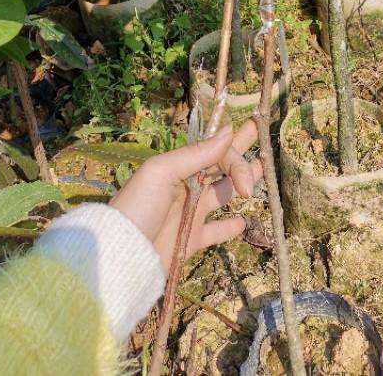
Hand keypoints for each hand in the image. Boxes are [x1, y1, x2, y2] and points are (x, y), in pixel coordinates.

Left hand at [109, 120, 260, 270]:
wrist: (121, 254)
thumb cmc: (139, 206)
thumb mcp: (162, 172)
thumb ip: (196, 154)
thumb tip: (228, 131)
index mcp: (178, 167)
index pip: (216, 153)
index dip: (236, 160)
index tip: (247, 178)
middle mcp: (187, 186)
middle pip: (221, 164)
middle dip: (240, 148)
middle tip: (259, 128)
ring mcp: (191, 213)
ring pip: (223, 193)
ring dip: (240, 181)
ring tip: (262, 168)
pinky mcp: (193, 239)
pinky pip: (216, 230)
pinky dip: (230, 226)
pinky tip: (243, 221)